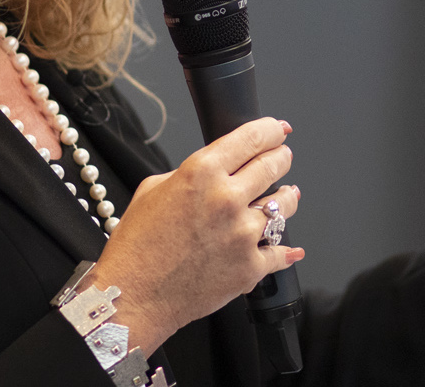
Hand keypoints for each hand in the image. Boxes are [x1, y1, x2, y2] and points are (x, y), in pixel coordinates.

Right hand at [89, 117, 302, 352]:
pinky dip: (286, 249)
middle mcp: (226, 199)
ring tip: (288, 194)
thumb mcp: (152, 189)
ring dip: (288, 197)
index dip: (270, 129)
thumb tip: (213, 172)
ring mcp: (243, 234)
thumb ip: (187, 174)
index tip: (278, 129)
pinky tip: (290, 247)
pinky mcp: (250, 267)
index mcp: (200, 172)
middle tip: (283, 156)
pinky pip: (281, 252)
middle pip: (273, 166)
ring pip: (284, 206)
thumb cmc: (136, 246)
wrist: (133, 295)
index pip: (250, 138)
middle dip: (282, 157)